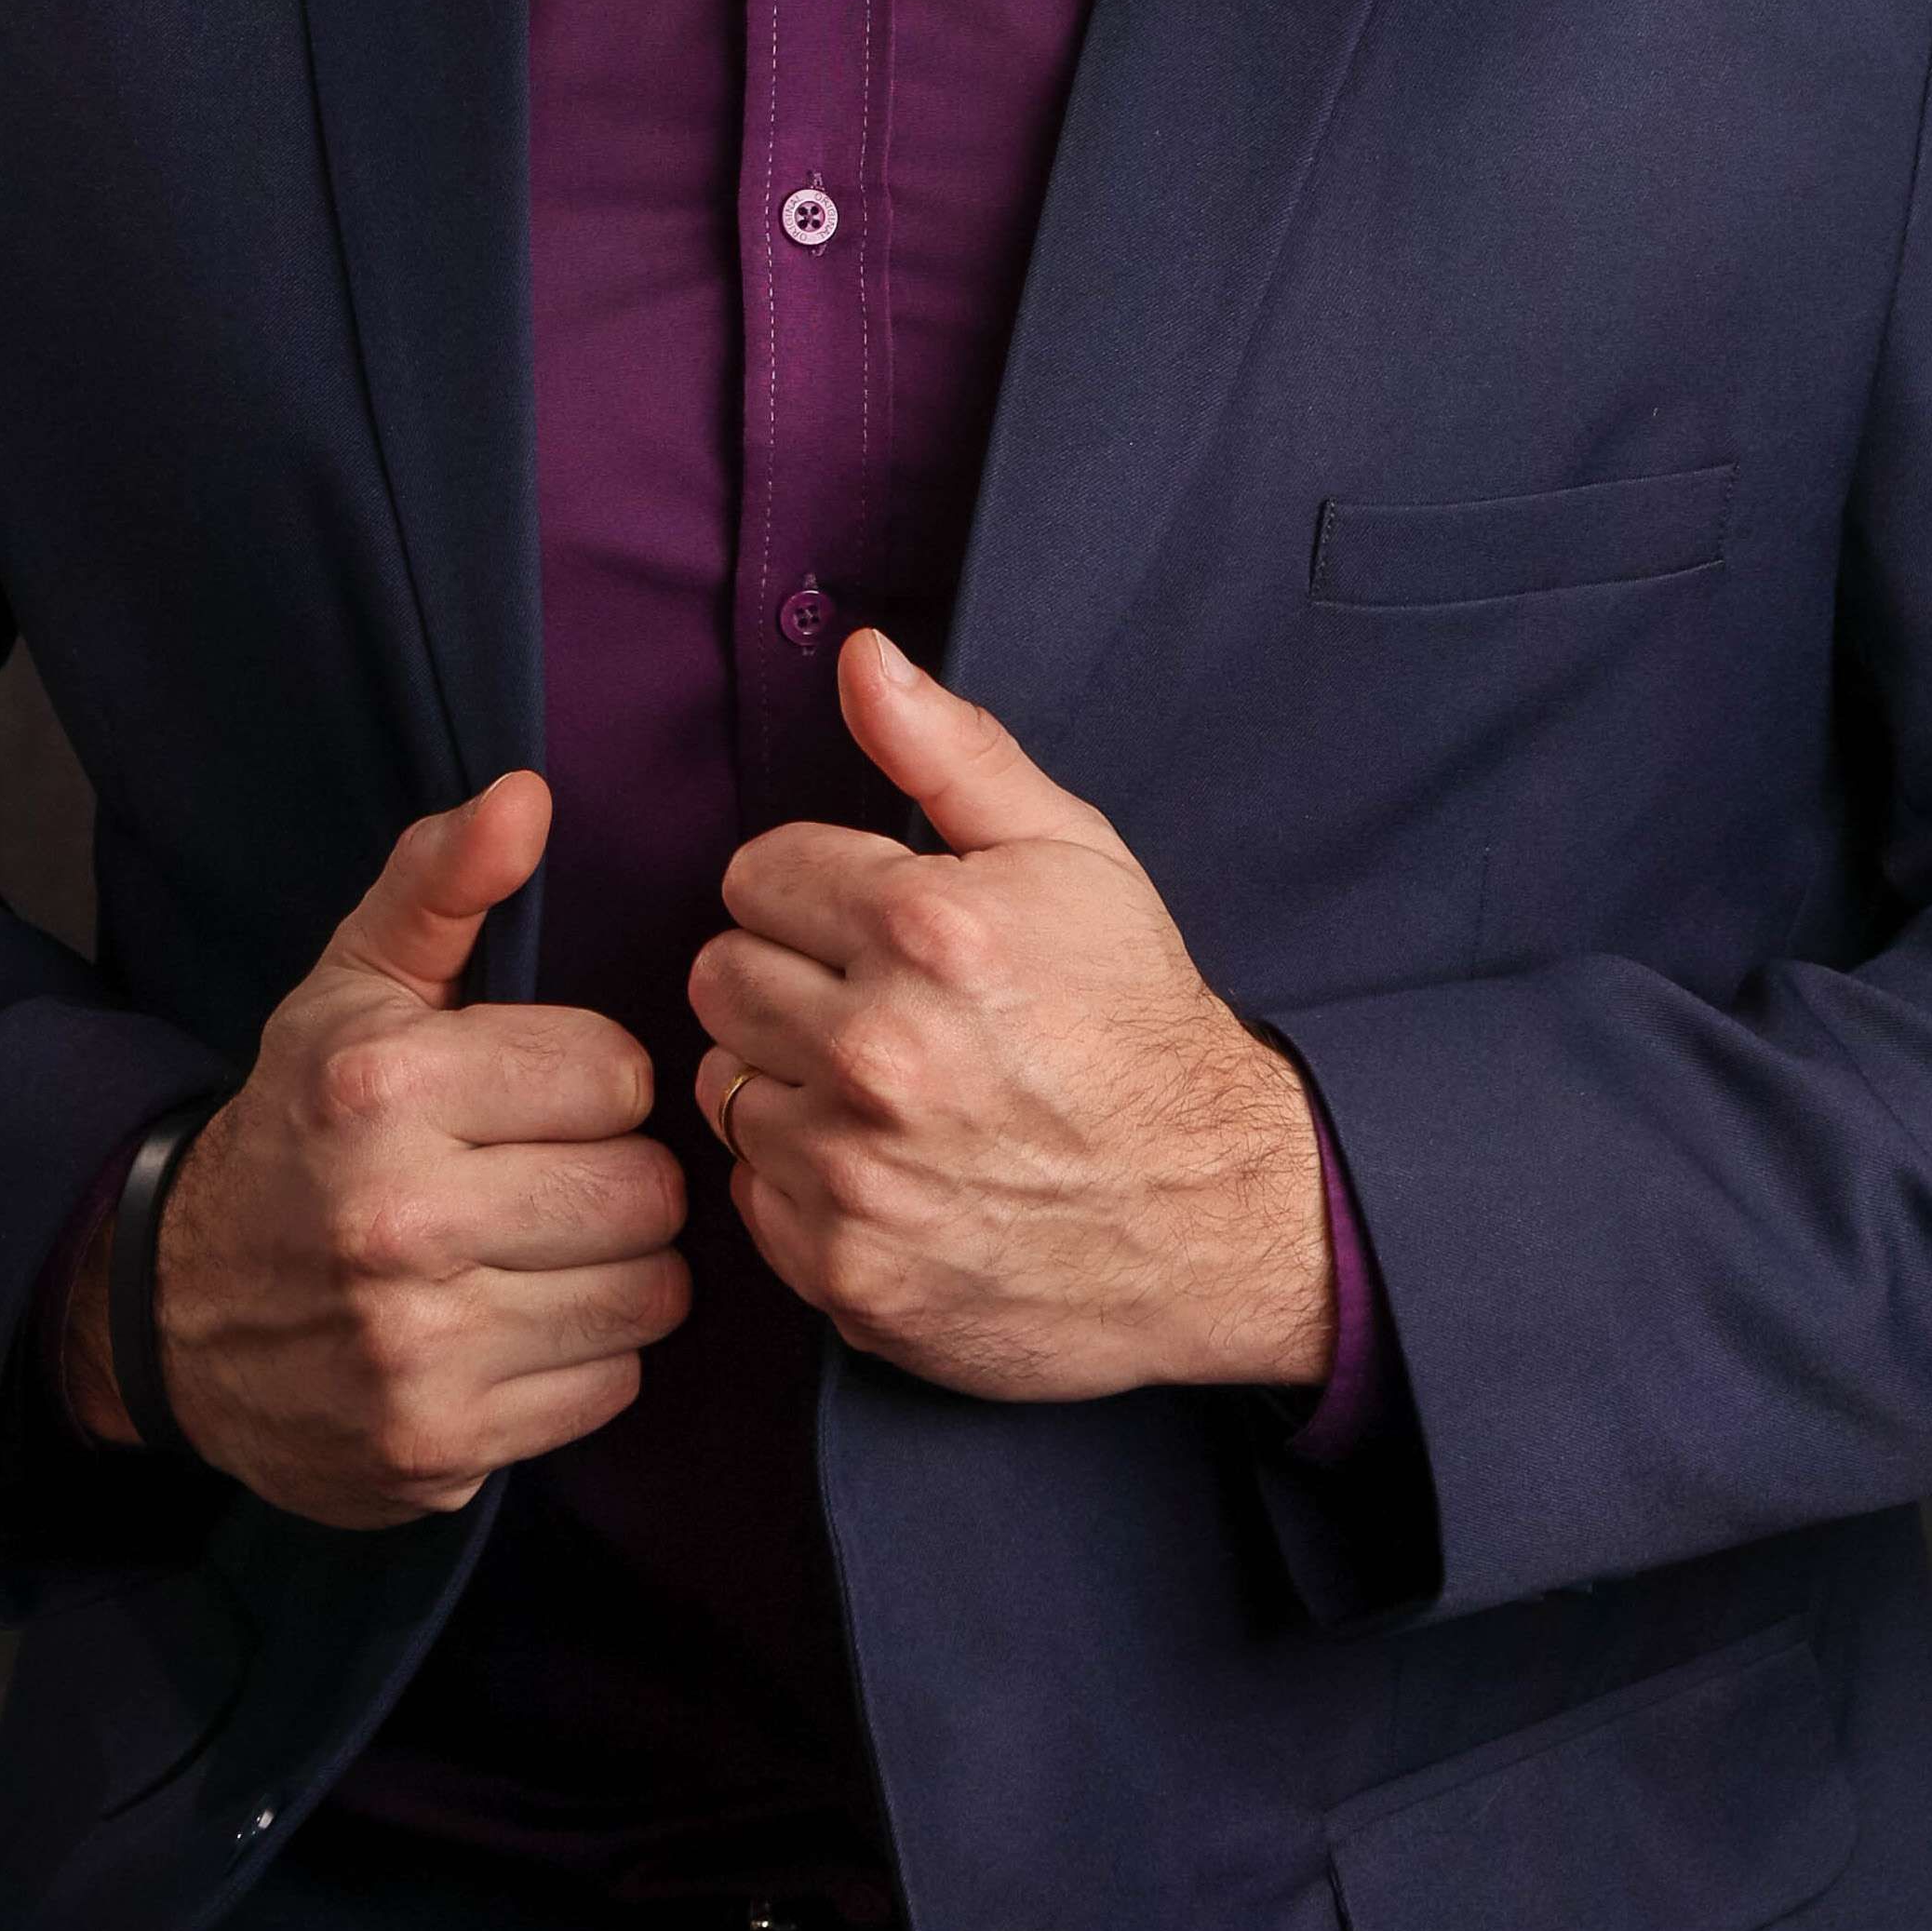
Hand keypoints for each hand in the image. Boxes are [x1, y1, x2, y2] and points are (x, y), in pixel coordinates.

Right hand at [63, 771, 687, 1526]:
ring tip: (549, 1245)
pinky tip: (522, 1321)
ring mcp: (416, 1353)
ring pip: (649, 1292)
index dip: (593, 1079)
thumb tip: (526, 795)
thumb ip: (441, 882)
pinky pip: (613, 1388)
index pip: (617, 1074)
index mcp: (382, 1088)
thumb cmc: (300, 1127)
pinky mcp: (439, 1450)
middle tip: (553, 1174)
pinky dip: (589, 1355)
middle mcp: (396, 1222)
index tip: (538, 1092)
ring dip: (620, 1268)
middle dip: (617, 1175)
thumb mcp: (350, 988)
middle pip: (645, 1190)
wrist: (176, 1313)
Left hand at [685, 635, 1333, 1402]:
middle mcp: (878, 1051)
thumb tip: (858, 658)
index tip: (869, 927)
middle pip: (718, 977)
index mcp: (926, 930)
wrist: (1213, 1212)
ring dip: (785, 1080)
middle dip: (782, 976)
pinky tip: (883, 1166)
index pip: (753, 876)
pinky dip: (801, 1180)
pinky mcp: (847, 1272)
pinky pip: (751, 1194)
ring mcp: (857, 1173)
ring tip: (881, 1089)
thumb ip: (949, 748)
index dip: (811, 893)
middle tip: (868, 1003)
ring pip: (725, 1085)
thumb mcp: (1069, 854)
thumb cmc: (1136, 1022)